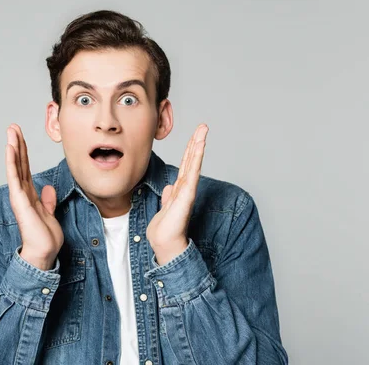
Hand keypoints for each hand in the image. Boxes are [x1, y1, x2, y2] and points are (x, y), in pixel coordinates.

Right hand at [6, 123, 63, 269]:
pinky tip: (10, 149)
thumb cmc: (45, 237)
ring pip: (15, 167)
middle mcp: (22, 193)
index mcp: (30, 195)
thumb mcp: (49, 213)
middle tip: (13, 127)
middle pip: (19, 163)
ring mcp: (19, 196)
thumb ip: (47, 200)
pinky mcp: (20, 200)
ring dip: (13, 149)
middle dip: (17, 144)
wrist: (44, 251)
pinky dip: (12, 163)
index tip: (21, 137)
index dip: (24, 152)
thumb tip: (47, 188)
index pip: (25, 168)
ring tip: (11, 132)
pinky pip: (15, 177)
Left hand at [147, 124, 208, 264]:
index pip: (186, 165)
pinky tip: (199, 147)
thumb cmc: (165, 229)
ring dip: (198, 146)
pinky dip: (196, 159)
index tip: (195, 135)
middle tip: (203, 126)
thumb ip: (169, 196)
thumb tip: (170, 187)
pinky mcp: (187, 195)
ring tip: (203, 131)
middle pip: (192, 160)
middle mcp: (186, 188)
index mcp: (180, 189)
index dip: (190, 149)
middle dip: (197, 142)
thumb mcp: (165, 207)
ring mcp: (188, 190)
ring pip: (194, 163)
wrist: (164, 243)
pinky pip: (192, 173)